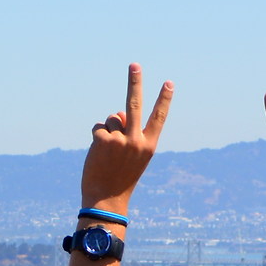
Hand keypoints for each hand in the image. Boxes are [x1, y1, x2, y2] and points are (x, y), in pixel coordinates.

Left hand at [82, 63, 171, 212]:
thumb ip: (129, 133)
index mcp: (149, 145)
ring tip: (108, 153)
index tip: (169, 83)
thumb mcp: (132, 155)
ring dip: (108, 131)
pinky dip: (96, 138)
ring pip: (112, 119)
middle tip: (134, 64)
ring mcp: (120, 139)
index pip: (159, 117)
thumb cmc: (120, 177)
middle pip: (135, 104)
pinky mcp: (103, 140)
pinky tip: (98, 155)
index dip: (164, 99)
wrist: (107, 200)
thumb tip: (118, 114)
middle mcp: (137, 140)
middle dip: (135, 82)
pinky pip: (98, 128)